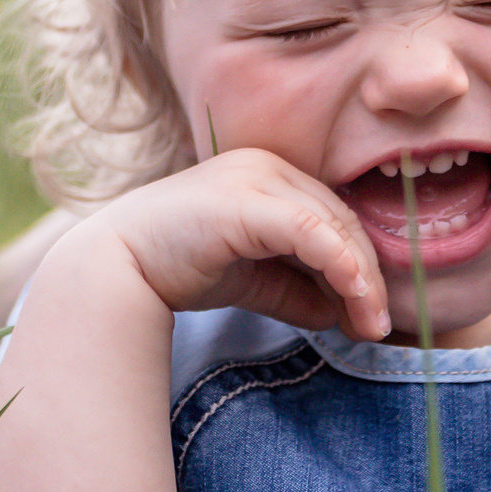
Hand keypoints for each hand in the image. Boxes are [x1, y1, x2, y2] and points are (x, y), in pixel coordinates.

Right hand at [91, 148, 389, 340]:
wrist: (112, 269)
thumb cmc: (173, 267)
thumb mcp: (249, 279)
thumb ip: (293, 289)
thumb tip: (338, 314)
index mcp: (267, 175)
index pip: (332, 217)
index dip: (361, 264)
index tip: (371, 313)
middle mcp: (266, 165)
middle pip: (341, 220)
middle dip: (367, 276)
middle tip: (378, 326)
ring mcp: (256, 177)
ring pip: (333, 226)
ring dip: (362, 279)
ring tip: (371, 325)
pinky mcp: (247, 201)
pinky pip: (312, 233)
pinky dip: (342, 268)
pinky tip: (355, 302)